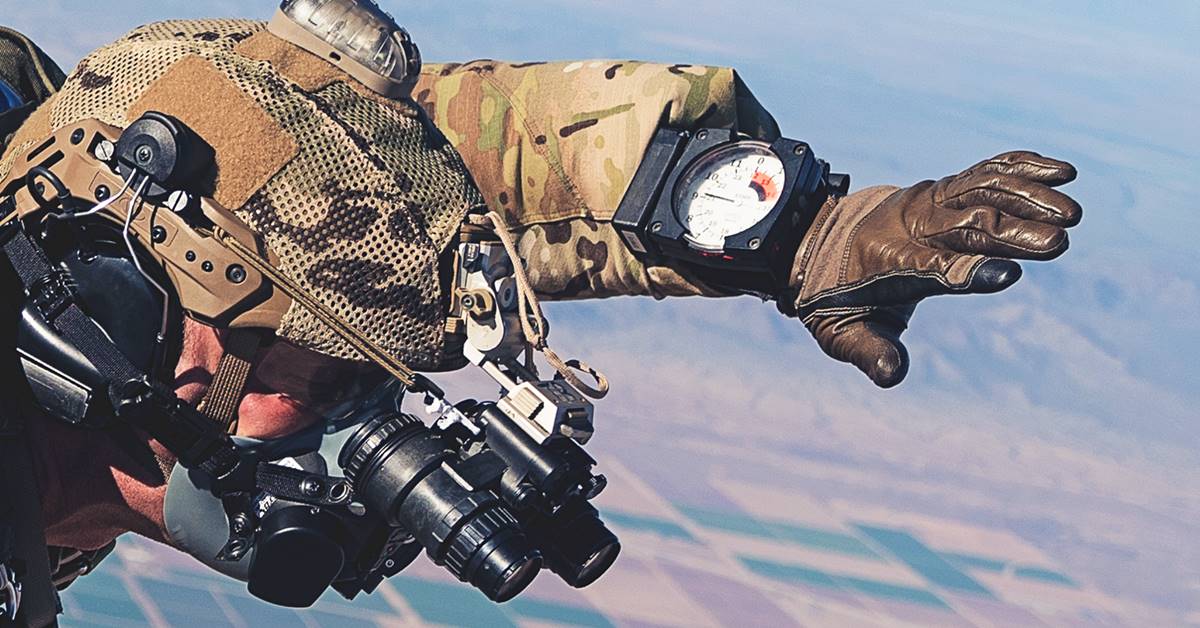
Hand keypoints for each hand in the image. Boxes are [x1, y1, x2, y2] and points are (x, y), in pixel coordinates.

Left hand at [780, 151, 1081, 387]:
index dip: (966, 271)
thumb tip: (892, 376)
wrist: (817, 241)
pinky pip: (983, 172)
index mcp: (884, 263)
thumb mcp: (840, 332)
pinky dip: (1019, 167)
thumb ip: (868, 352)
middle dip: (1011, 232)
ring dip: (1026, 196)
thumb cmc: (834, 297)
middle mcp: (908, 225)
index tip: (1007, 275)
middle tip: (1059, 243)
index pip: (929, 267)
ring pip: (980, 190)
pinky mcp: (942, 189)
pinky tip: (1060, 171)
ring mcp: (927, 201)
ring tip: (1072, 211)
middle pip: (965, 225)